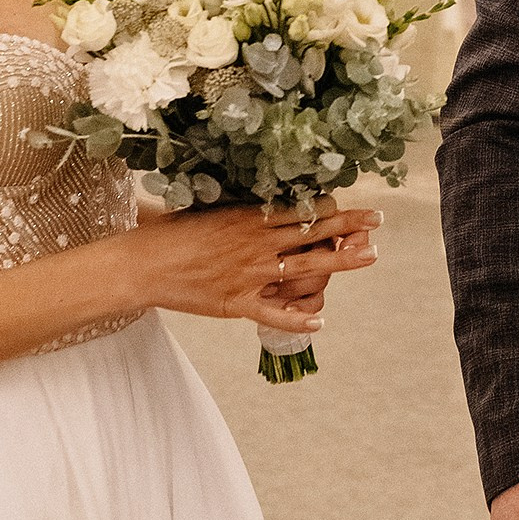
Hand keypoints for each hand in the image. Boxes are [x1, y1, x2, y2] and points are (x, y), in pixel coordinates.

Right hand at [133, 199, 380, 340]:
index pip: (300, 209)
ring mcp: (250, 274)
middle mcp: (257, 244)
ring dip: (341, 262)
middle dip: (349, 226)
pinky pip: (274, 313)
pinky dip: (297, 320)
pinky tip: (320, 322)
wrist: (141, 264)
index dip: (329, 207)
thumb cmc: (171, 232)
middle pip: (313, 233)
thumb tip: (265, 197)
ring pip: (306, 268)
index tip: (348, 204)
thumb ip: (240, 207)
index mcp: (250, 217)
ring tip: (369, 256)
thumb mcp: (209, 209)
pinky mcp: (238, 302)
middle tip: (377, 220)